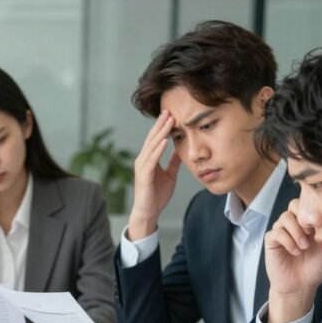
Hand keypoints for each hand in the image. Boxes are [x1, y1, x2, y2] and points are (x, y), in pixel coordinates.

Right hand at [127, 111, 182, 239]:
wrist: (148, 212)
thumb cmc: (157, 195)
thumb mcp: (169, 175)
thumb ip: (173, 162)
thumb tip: (179, 150)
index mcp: (149, 159)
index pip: (156, 139)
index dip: (163, 126)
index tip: (172, 114)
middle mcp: (143, 160)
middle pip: (152, 138)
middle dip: (161, 124)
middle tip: (169, 110)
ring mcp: (142, 167)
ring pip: (152, 146)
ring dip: (160, 133)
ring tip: (168, 120)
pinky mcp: (144, 175)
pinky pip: (152, 160)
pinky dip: (158, 149)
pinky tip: (165, 140)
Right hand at [264, 199, 321, 322]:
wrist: (302, 285)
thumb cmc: (317, 266)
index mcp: (310, 222)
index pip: (309, 202)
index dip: (314, 208)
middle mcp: (295, 223)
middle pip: (294, 204)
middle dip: (303, 216)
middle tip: (312, 230)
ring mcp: (282, 231)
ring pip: (285, 217)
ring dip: (296, 231)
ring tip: (304, 246)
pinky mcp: (272, 241)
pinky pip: (276, 232)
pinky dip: (287, 241)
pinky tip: (295, 251)